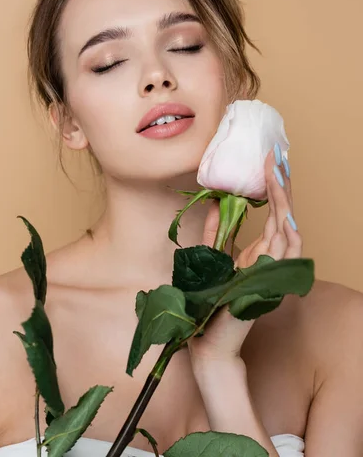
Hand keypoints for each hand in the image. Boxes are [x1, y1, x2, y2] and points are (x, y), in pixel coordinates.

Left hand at [188, 146, 302, 368]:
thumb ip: (217, 230)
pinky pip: (287, 251)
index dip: (272, 188)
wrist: (207, 341)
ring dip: (284, 198)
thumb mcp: (212, 256)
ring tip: (276, 171)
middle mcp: (271, 257)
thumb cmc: (210, 302)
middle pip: (284, 214)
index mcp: (260, 252)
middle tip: (275, 156)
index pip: (273, 214)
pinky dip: (289, 229)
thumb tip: (216, 200)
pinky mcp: (270, 280)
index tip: (267, 162)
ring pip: (289, 227)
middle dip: (281, 184)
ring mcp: (273, 268)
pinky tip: (284, 209)